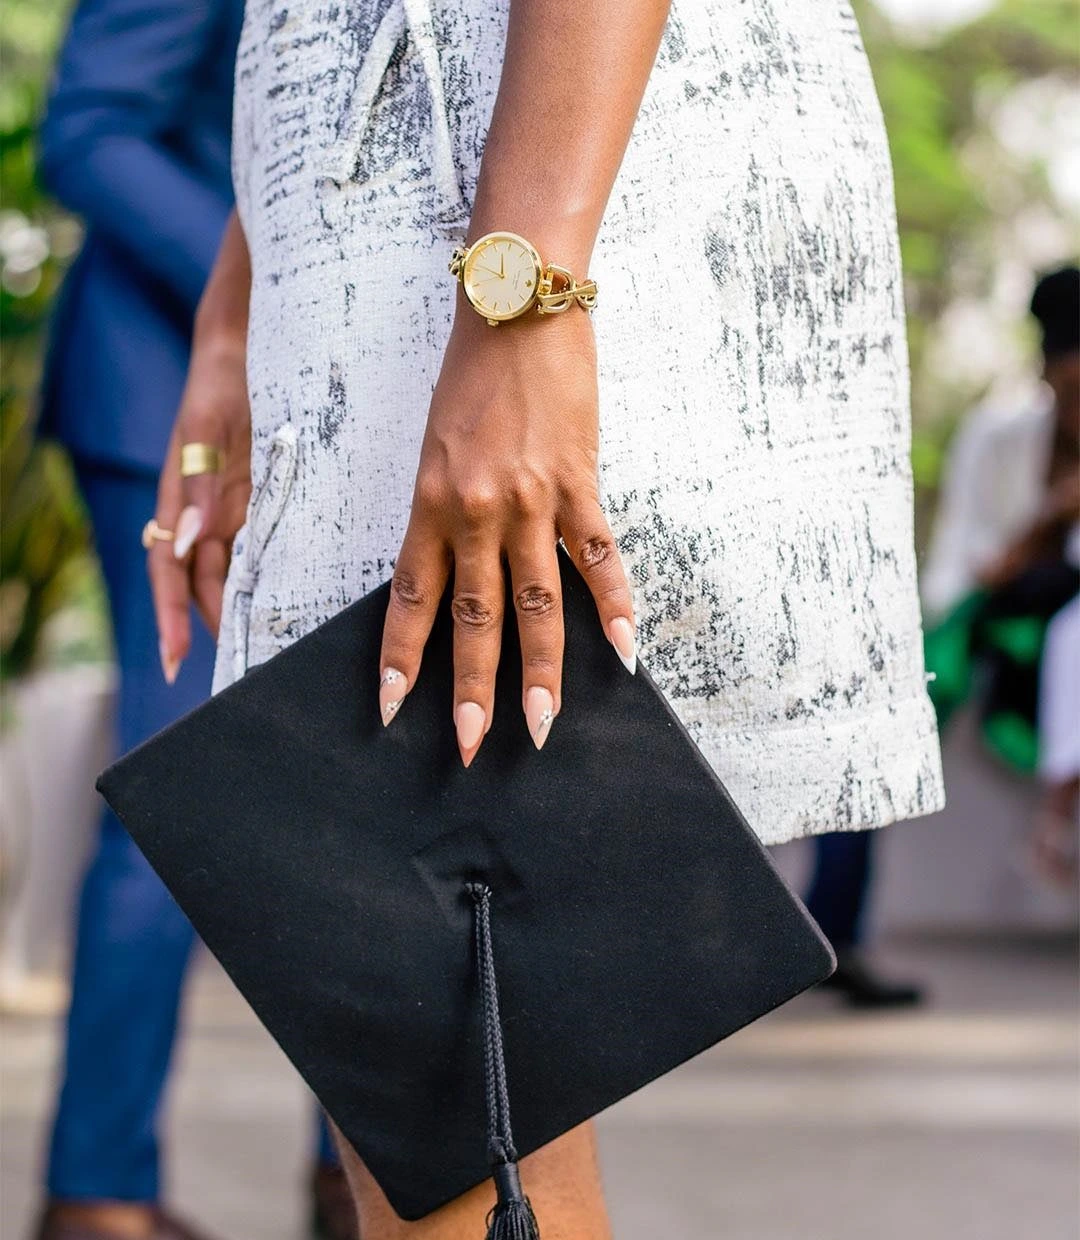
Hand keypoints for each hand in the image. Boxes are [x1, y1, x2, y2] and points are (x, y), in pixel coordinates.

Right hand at [148, 335, 251, 682]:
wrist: (245, 351)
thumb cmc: (220, 384)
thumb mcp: (208, 427)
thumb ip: (200, 485)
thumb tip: (187, 541)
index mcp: (181, 501)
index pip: (170, 572)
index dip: (171, 617)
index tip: (174, 661)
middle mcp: (203, 515)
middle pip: (204, 585)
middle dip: (215, 628)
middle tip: (242, 672)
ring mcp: (232, 510)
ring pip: (234, 574)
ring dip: (244, 611)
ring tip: (267, 651)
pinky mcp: (260, 502)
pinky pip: (261, 550)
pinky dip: (271, 580)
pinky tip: (291, 606)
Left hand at [378, 304, 635, 764]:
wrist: (515, 306)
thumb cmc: (470, 373)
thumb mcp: (435, 446)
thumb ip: (443, 510)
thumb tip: (453, 567)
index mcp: (430, 504)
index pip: (411, 599)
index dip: (401, 658)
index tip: (392, 707)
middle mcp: (475, 512)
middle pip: (474, 619)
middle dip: (471, 689)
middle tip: (471, 747)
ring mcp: (530, 502)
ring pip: (536, 604)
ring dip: (540, 672)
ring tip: (543, 725)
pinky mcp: (578, 483)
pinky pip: (598, 558)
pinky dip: (614, 606)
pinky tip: (624, 652)